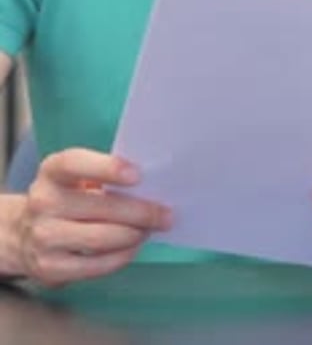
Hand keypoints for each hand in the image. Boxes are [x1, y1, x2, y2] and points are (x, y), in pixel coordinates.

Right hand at [15, 148, 171, 286]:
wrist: (24, 234)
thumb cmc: (66, 198)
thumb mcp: (75, 178)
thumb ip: (105, 176)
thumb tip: (151, 185)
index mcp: (52, 171)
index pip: (75, 163)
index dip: (107, 168)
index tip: (138, 175)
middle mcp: (43, 201)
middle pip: (99, 206)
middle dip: (140, 212)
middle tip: (166, 214)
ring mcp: (43, 236)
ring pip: (100, 238)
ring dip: (134, 235)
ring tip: (151, 230)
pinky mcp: (50, 267)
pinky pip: (95, 265)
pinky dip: (121, 256)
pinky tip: (133, 247)